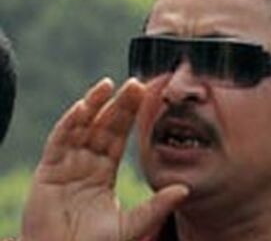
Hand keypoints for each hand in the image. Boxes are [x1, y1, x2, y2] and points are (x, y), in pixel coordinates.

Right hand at [22, 78, 187, 240]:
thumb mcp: (132, 224)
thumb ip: (157, 206)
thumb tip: (185, 190)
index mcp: (103, 173)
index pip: (118, 137)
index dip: (129, 115)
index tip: (144, 95)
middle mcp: (84, 165)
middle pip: (101, 127)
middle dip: (117, 105)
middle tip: (135, 83)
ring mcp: (65, 166)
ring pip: (79, 128)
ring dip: (92, 106)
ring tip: (107, 86)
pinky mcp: (48, 172)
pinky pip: (58, 143)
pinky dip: (68, 125)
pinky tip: (82, 108)